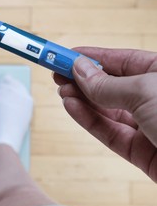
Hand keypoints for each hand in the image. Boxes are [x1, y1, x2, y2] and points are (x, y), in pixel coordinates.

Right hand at [54, 47, 156, 181]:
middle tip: (58, 72)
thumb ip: (107, 84)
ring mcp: (147, 124)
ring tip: (61, 89)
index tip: (67, 55)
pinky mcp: (139, 150)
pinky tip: (71, 106)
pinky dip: (87, 118)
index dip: (92, 57)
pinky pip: (108, 130)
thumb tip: (80, 69)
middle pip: (110, 85)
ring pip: (106, 108)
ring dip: (81, 98)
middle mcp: (155, 98)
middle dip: (83, 78)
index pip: (121, 61)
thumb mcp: (146, 91)